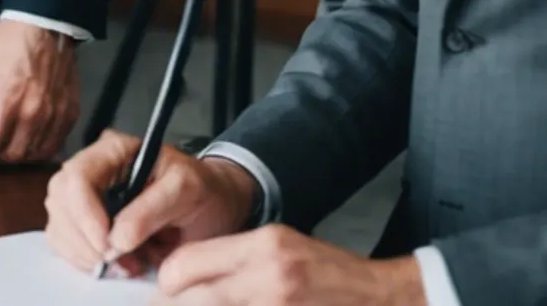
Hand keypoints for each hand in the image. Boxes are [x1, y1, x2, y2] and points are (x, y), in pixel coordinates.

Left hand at [0, 17, 80, 165]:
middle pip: (12, 155)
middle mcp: (32, 114)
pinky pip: (55, 146)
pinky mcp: (70, 114)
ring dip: (18, 155)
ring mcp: (54, 116)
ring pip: (34, 155)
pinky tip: (30, 140)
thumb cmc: (6, 45)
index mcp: (5, 102)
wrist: (45, 25)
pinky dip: (40, 149)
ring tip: (7, 143)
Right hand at [43, 129, 259, 279]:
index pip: (78, 176)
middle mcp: (92, 168)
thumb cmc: (203, 189)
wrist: (214, 203)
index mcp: (113, 149)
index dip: (85, 213)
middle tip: (120, 262)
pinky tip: (119, 263)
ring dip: (88, 253)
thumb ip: (153, 208)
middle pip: (61, 201)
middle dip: (86, 238)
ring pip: (59, 224)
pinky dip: (86, 260)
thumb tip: (118, 239)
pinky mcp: (84, 220)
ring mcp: (84, 195)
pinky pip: (65, 242)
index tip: (108, 245)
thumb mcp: (188, 191)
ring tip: (129, 263)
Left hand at [154, 227, 425, 302]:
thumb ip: (232, 259)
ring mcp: (275, 304)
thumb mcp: (280, 247)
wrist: (381, 297)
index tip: (165, 291)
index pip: (186, 264)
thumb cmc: (332, 273)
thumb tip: (183, 277)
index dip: (167, 283)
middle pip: (188, 298)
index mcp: (263, 247)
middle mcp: (267, 277)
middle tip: (167, 305)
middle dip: (172, 304)